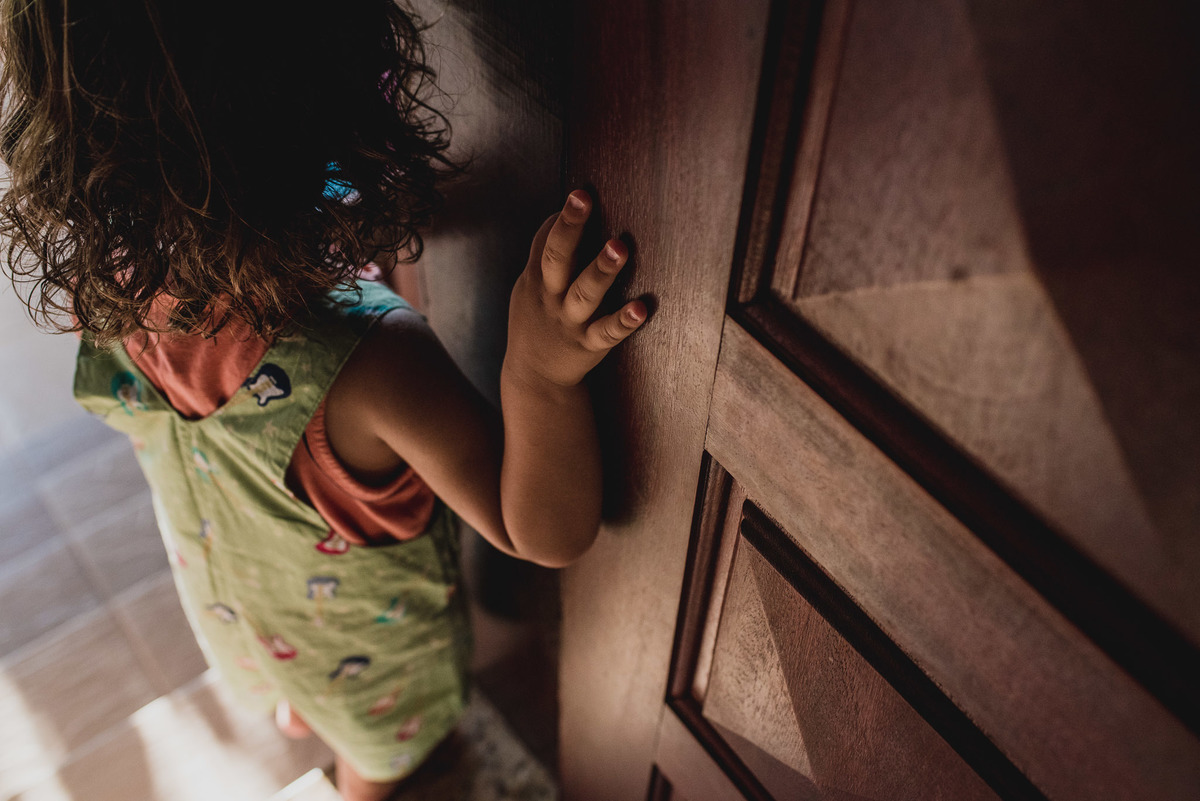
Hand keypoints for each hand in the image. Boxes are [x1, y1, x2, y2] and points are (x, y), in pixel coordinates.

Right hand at [504, 190, 646, 388]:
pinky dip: (624, 321)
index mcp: (537, 281)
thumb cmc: (537, 322)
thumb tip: (559, 216)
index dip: (560, 219)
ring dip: (601, 270)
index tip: (579, 194)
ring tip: (619, 247)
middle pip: (557, 258)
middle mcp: (551, 298)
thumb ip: (544, 256)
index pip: (544, 243)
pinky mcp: (589, 345)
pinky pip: (607, 333)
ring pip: (585, 293)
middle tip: (582, 198)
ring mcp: (570, 322)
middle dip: (569, 227)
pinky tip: (642, 308)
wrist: (534, 377)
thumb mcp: (530, 288)